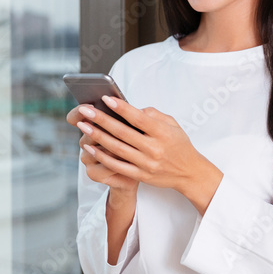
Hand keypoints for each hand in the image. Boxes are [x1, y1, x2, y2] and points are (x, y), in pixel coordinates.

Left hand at [74, 96, 223, 214]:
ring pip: (117, 149)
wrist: (189, 173)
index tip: (104, 98)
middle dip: (101, 120)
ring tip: (83, 125)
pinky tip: (90, 147)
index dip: (120, 108)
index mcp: (162, 133)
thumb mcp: (172, 124)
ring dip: (97, 136)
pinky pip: (117, 166)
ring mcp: (146, 163)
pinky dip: (102, 156)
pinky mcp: (140, 175)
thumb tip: (130, 108)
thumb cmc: (178, 144)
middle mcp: (154, 148)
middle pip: (123, 133)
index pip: (138, 118)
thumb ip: (152, 114)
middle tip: (84, 110)